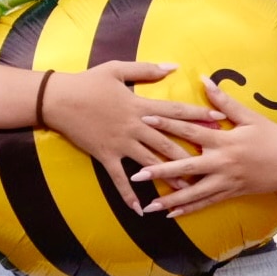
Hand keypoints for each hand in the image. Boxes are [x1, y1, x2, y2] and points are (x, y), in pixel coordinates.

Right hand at [41, 62, 221, 213]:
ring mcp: (120, 143)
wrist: (58, 99)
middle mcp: (134, 126)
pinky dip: (129, 194)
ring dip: (169, 177)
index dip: (197, 115)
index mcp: (139, 105)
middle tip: (214, 162)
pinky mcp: (105, 155)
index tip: (218, 120)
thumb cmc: (87, 81)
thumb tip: (173, 66)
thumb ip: (147, 69)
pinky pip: (119, 179)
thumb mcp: (117, 69)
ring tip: (187, 191)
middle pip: (168, 142)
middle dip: (192, 152)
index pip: (175, 112)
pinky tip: (140, 209)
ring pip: (150, 163)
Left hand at [128, 76, 276, 217]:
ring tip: (148, 205)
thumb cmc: (274, 136)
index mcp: (225, 140)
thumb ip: (224, 101)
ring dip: (170, 200)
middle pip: (185, 168)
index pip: (190, 130)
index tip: (145, 120)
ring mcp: (227, 181)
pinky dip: (189, 209)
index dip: (167, 124)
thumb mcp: (250, 116)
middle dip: (160, 172)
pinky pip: (206, 203)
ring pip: (194, 194)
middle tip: (137, 175)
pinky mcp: (232, 193)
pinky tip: (171, 214)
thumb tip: (204, 79)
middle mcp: (223, 163)